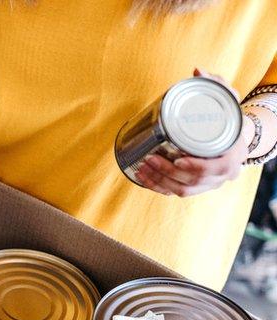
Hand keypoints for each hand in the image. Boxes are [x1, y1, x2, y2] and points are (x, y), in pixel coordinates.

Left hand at [135, 68, 249, 197]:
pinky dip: (159, 188)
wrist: (234, 137)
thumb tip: (197, 70)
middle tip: (149, 159)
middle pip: (194, 180)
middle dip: (168, 172)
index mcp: (233, 155)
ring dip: (160, 181)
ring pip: (183, 190)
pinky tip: (144, 179)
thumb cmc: (227, 118)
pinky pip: (177, 193)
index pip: (217, 167)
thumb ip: (216, 84)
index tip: (177, 159)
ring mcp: (210, 183)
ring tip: (142, 169)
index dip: (196, 166)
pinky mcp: (197, 187)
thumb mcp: (227, 100)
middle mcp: (224, 174)